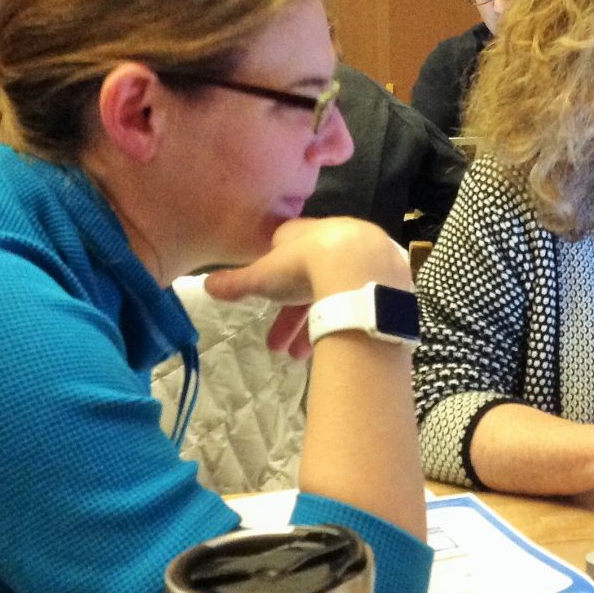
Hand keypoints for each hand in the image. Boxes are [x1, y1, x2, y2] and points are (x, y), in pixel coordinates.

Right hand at [204, 217, 409, 357]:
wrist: (360, 270)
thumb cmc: (305, 267)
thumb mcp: (264, 277)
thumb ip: (237, 282)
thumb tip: (206, 284)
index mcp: (305, 233)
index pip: (284, 249)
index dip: (273, 277)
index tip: (266, 300)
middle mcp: (335, 239)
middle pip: (310, 280)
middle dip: (292, 318)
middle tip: (281, 351)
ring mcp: (364, 255)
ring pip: (337, 292)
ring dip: (318, 326)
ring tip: (303, 359)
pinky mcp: (386, 274)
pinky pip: (361, 298)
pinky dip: (347, 317)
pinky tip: (342, 339)